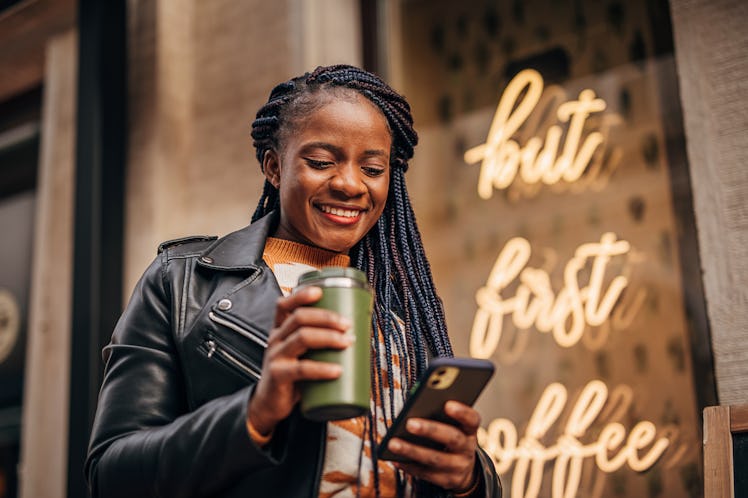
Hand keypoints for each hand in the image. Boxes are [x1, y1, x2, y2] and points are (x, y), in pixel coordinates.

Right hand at [248, 286, 351, 434]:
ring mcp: (275, 356)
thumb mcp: (300, 353)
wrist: (270, 404)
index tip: (321, 291)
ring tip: (348, 342)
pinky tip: (338, 370)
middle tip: (347, 324)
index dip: (301, 295)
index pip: (284, 305)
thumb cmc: (292, 375)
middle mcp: (275, 339)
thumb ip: (319, 342)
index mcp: (280, 330)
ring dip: (329, 337)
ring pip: (302, 337)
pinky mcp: (278, 376)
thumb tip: (358, 335)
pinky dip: (322, 369)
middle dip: (326, 317)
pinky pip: (302, 369)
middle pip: (299, 317)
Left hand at [386, 401, 480, 492]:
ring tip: (393, 443)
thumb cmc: (451, 438)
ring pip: (435, 459)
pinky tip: (395, 458)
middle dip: (430, 430)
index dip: (462, 412)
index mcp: (470, 430)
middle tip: (409, 423)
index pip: (472, 420)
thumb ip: (441, 416)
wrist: (463, 470)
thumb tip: (416, 405)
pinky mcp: (446, 481)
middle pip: (452, 438)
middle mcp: (467, 449)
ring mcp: (458, 467)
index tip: (448, 404)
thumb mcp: (454, 427)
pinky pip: (425, 473)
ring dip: (412, 451)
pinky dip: (409, 465)